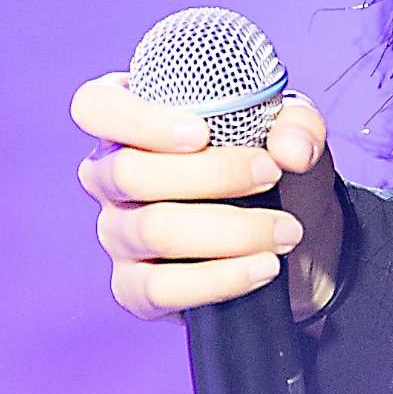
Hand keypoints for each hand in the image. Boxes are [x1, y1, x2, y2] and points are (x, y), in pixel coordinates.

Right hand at [72, 74, 346, 325]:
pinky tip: (263, 267)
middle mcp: (110, 175)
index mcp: (132, 121)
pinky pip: (161, 287)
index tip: (201, 132)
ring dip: (230, 229)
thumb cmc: (274, 169)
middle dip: (213, 173)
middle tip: (272, 173)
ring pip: (152, 229)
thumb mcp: (294, 133)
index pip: (95, 106)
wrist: (295, 240)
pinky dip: (220, 277)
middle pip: (129, 172)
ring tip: (285, 229)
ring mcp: (116, 233)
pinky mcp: (133, 287)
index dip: (137, 118)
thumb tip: (291, 150)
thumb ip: (298, 125)